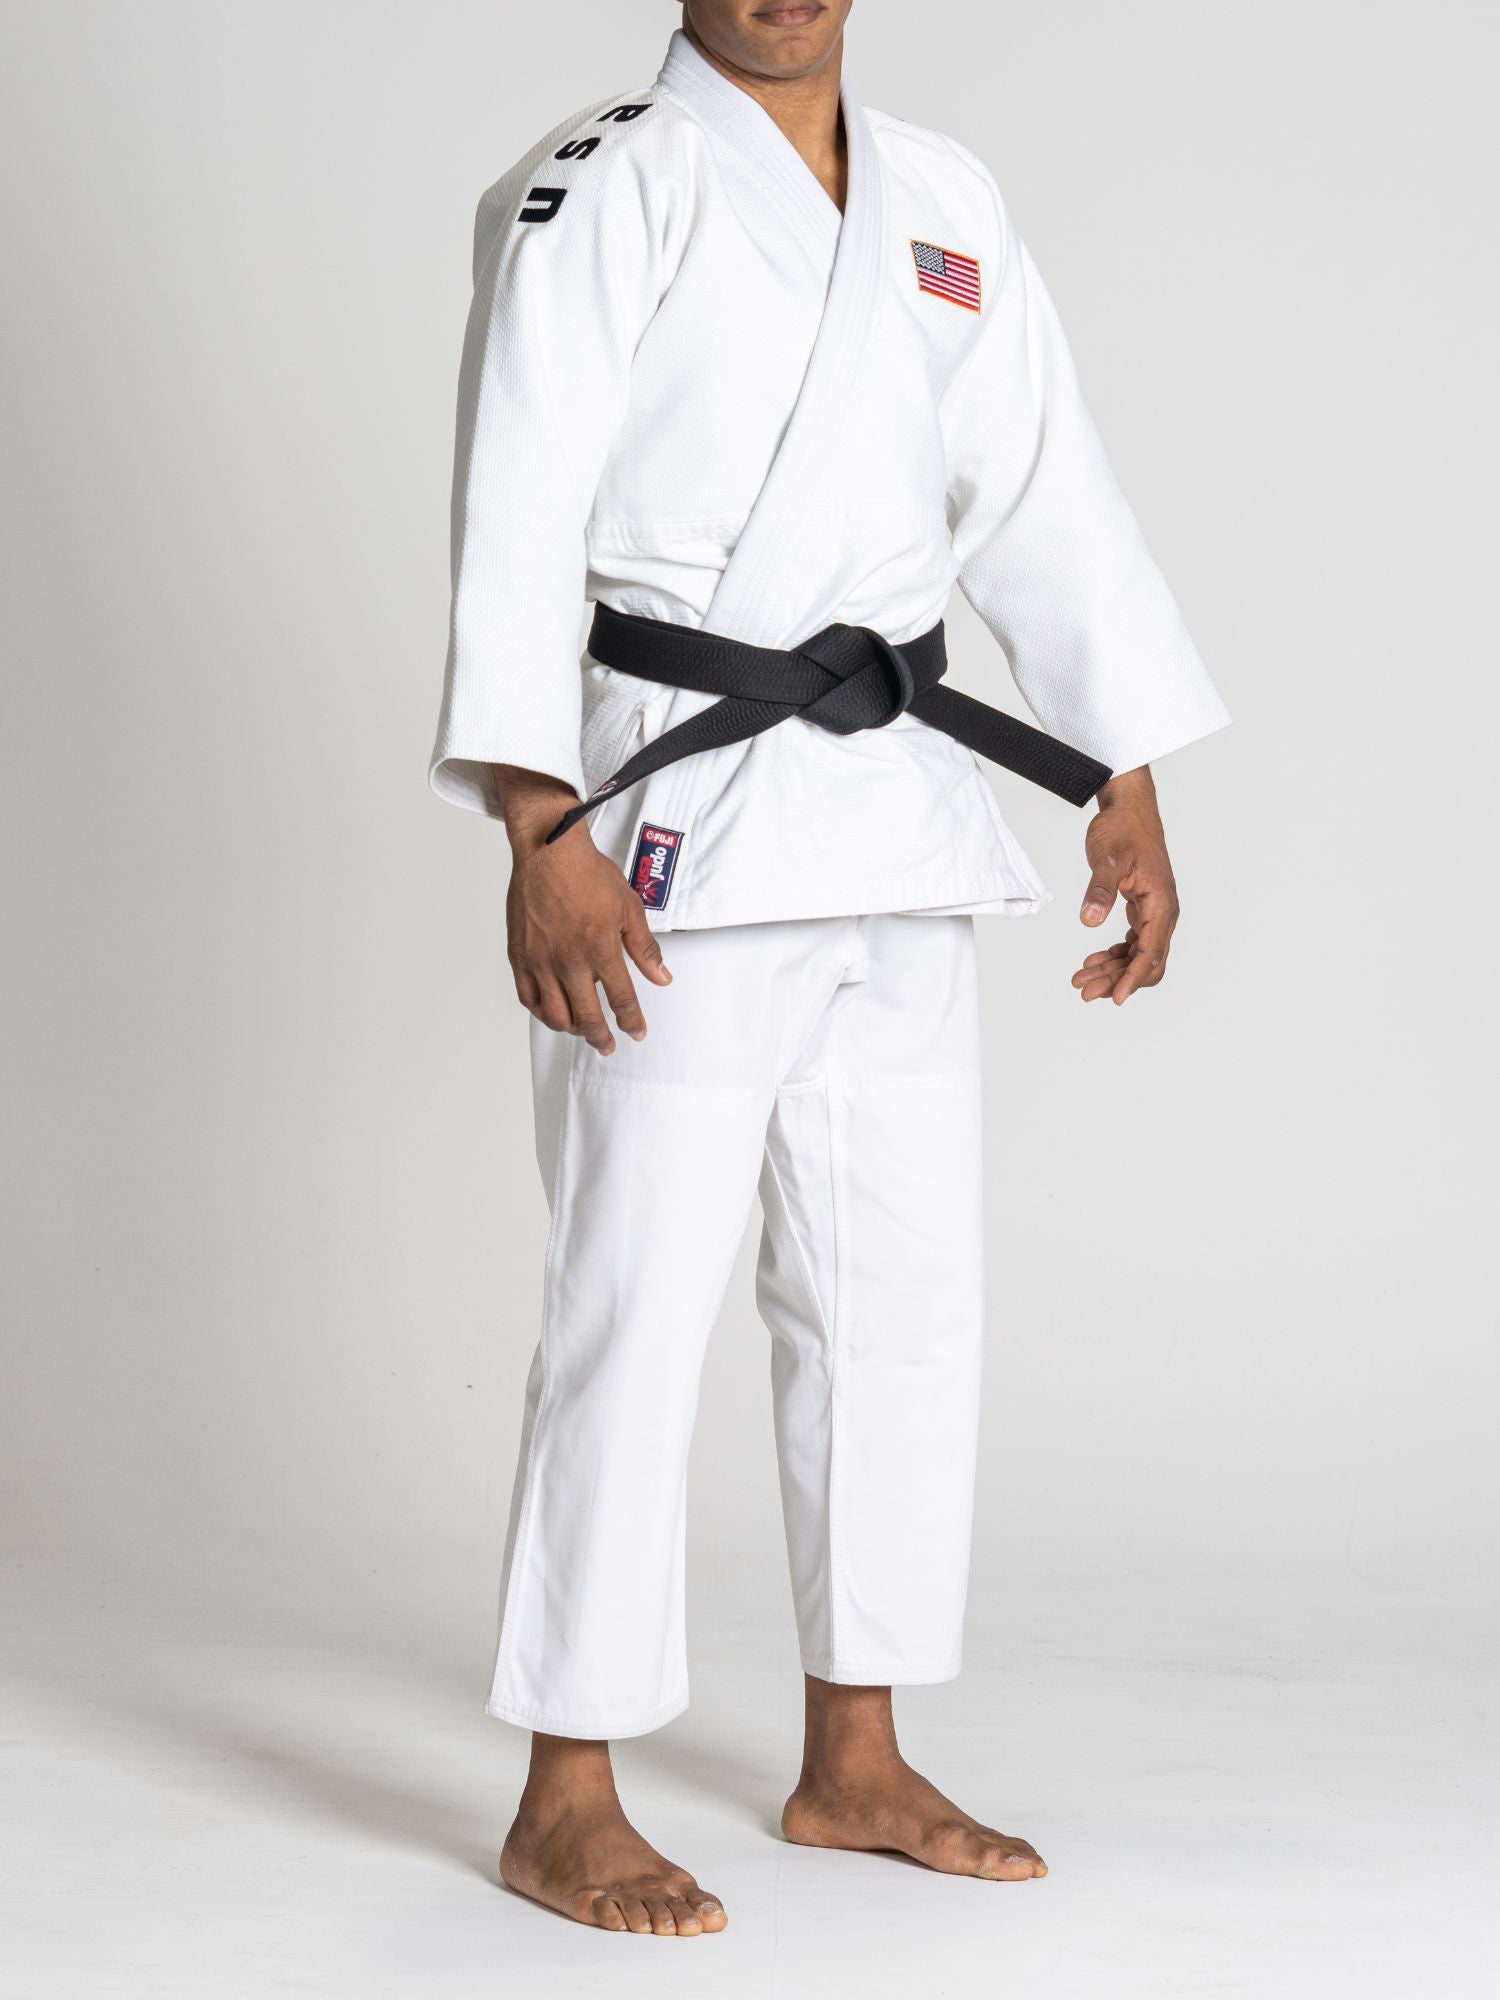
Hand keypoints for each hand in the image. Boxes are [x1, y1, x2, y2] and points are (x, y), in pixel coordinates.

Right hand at [496, 766, 670, 1054]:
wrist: (548, 851)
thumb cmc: (587, 873)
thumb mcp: (629, 908)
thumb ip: (645, 948)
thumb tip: (662, 977)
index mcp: (600, 948)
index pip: (621, 999)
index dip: (631, 1021)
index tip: (636, 1032)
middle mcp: (569, 960)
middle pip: (587, 1016)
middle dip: (601, 1037)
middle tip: (608, 1045)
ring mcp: (541, 960)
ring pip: (555, 1014)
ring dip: (571, 1029)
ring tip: (581, 1029)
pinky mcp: (519, 956)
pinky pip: (527, 997)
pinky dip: (541, 1012)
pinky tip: (552, 1013)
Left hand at [1071, 765, 1178, 1004]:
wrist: (1128, 807)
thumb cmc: (1122, 829)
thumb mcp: (1107, 859)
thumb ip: (1100, 891)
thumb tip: (1090, 920)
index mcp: (1161, 903)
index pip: (1151, 952)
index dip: (1133, 978)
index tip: (1115, 998)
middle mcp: (1163, 912)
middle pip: (1147, 961)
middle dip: (1118, 980)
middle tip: (1084, 991)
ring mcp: (1154, 911)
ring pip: (1139, 955)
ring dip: (1114, 971)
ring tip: (1082, 981)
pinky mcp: (1143, 908)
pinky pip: (1134, 942)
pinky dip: (1115, 955)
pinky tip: (1092, 962)